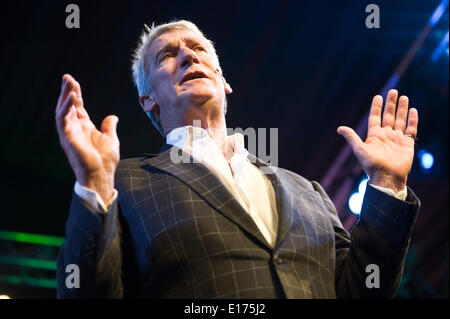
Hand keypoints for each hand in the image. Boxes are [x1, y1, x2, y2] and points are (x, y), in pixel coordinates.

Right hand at [55, 74, 119, 202]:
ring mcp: (69, 133)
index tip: (74, 82)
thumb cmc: (105, 160)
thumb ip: (109, 126)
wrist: (101, 175)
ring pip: (62, 110)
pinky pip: (63, 119)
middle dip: (67, 91)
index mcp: (84, 127)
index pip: (77, 107)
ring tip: (69, 83)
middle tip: (67, 77)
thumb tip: (113, 116)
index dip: (75, 94)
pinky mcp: (67, 138)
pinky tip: (73, 97)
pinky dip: (67, 107)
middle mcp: (74, 128)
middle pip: (68, 106)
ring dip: (65, 96)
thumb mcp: (111, 138)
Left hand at [337, 89, 418, 193]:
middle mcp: (386, 136)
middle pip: (389, 116)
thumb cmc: (372, 165)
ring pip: (400, 120)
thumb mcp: (359, 149)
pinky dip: (412, 120)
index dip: (376, 107)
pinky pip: (411, 129)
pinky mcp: (407, 143)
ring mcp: (397, 139)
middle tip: (393, 91)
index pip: (375, 117)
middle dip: (391, 104)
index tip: (378, 97)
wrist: (387, 177)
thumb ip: (351, 137)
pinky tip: (413, 110)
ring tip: (404, 97)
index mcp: (374, 136)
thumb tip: (339, 128)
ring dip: (402, 109)